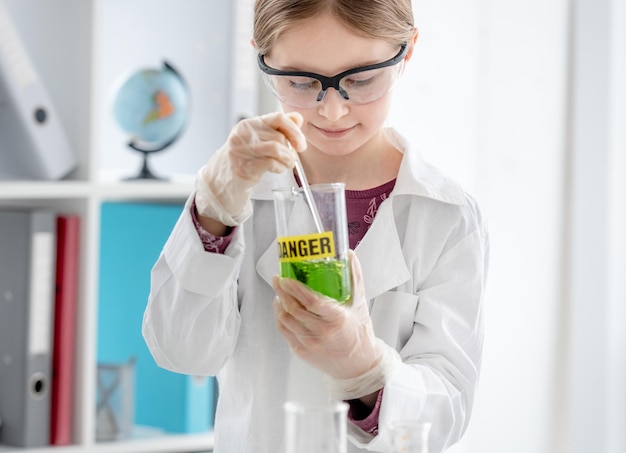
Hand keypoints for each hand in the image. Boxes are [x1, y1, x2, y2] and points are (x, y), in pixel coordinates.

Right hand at [195, 112, 306, 225]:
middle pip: (279, 136)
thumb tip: (298, 119)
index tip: (300, 144)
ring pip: (276, 148)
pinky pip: (270, 162)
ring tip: (286, 164)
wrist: (222, 180)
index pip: (278, 118)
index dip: (294, 130)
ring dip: (288, 159)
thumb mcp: (260, 141)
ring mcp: (241, 150)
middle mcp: (243, 134)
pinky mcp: (243, 166)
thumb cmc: (245, 159)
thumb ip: (278, 128)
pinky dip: (279, 167)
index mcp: (248, 124)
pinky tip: (277, 170)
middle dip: (290, 150)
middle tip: (290, 159)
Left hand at [272, 251, 400, 398]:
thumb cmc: (360, 333)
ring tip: (279, 292)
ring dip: (279, 304)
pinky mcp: (302, 352)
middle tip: (278, 280)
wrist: (358, 365)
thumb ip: (354, 277)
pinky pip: (285, 332)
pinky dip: (280, 318)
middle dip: (282, 292)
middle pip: (294, 309)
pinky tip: (281, 309)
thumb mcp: (360, 303)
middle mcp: (323, 333)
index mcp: (338, 319)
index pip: (311, 301)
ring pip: (286, 320)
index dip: (295, 288)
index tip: (287, 278)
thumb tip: (349, 254)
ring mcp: (311, 344)